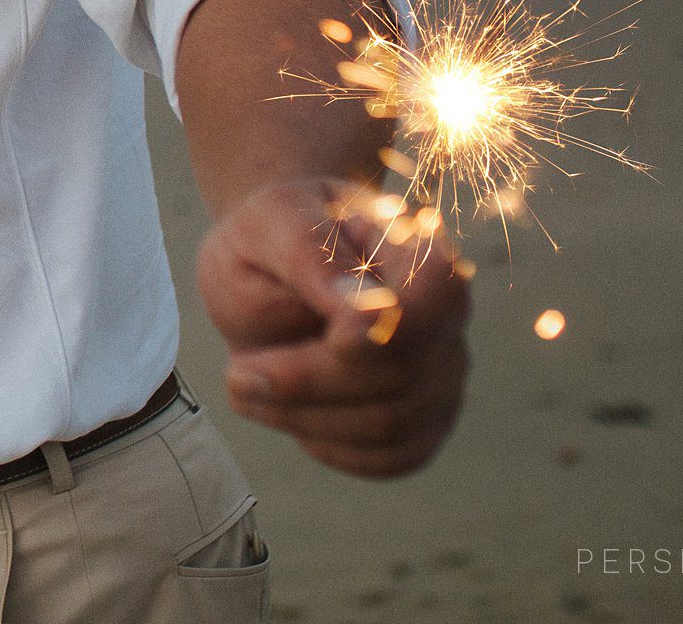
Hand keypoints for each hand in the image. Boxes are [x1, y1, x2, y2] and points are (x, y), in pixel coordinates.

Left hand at [196, 176, 470, 478]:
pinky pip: (391, 458)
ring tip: (246, 386)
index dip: (386, 331)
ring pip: (394, 425)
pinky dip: (328, 446)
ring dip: (305, 418)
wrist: (273, 264)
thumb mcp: (269, 223)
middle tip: (236, 374)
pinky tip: (284, 412)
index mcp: (416, 245)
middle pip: (402, 372)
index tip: (324, 340)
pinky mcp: (424, 420)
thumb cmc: (273, 236)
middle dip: (307, 382)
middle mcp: (446, 312)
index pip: (434, 293)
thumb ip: (312, 257)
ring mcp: (443, 370)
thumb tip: (371, 318)